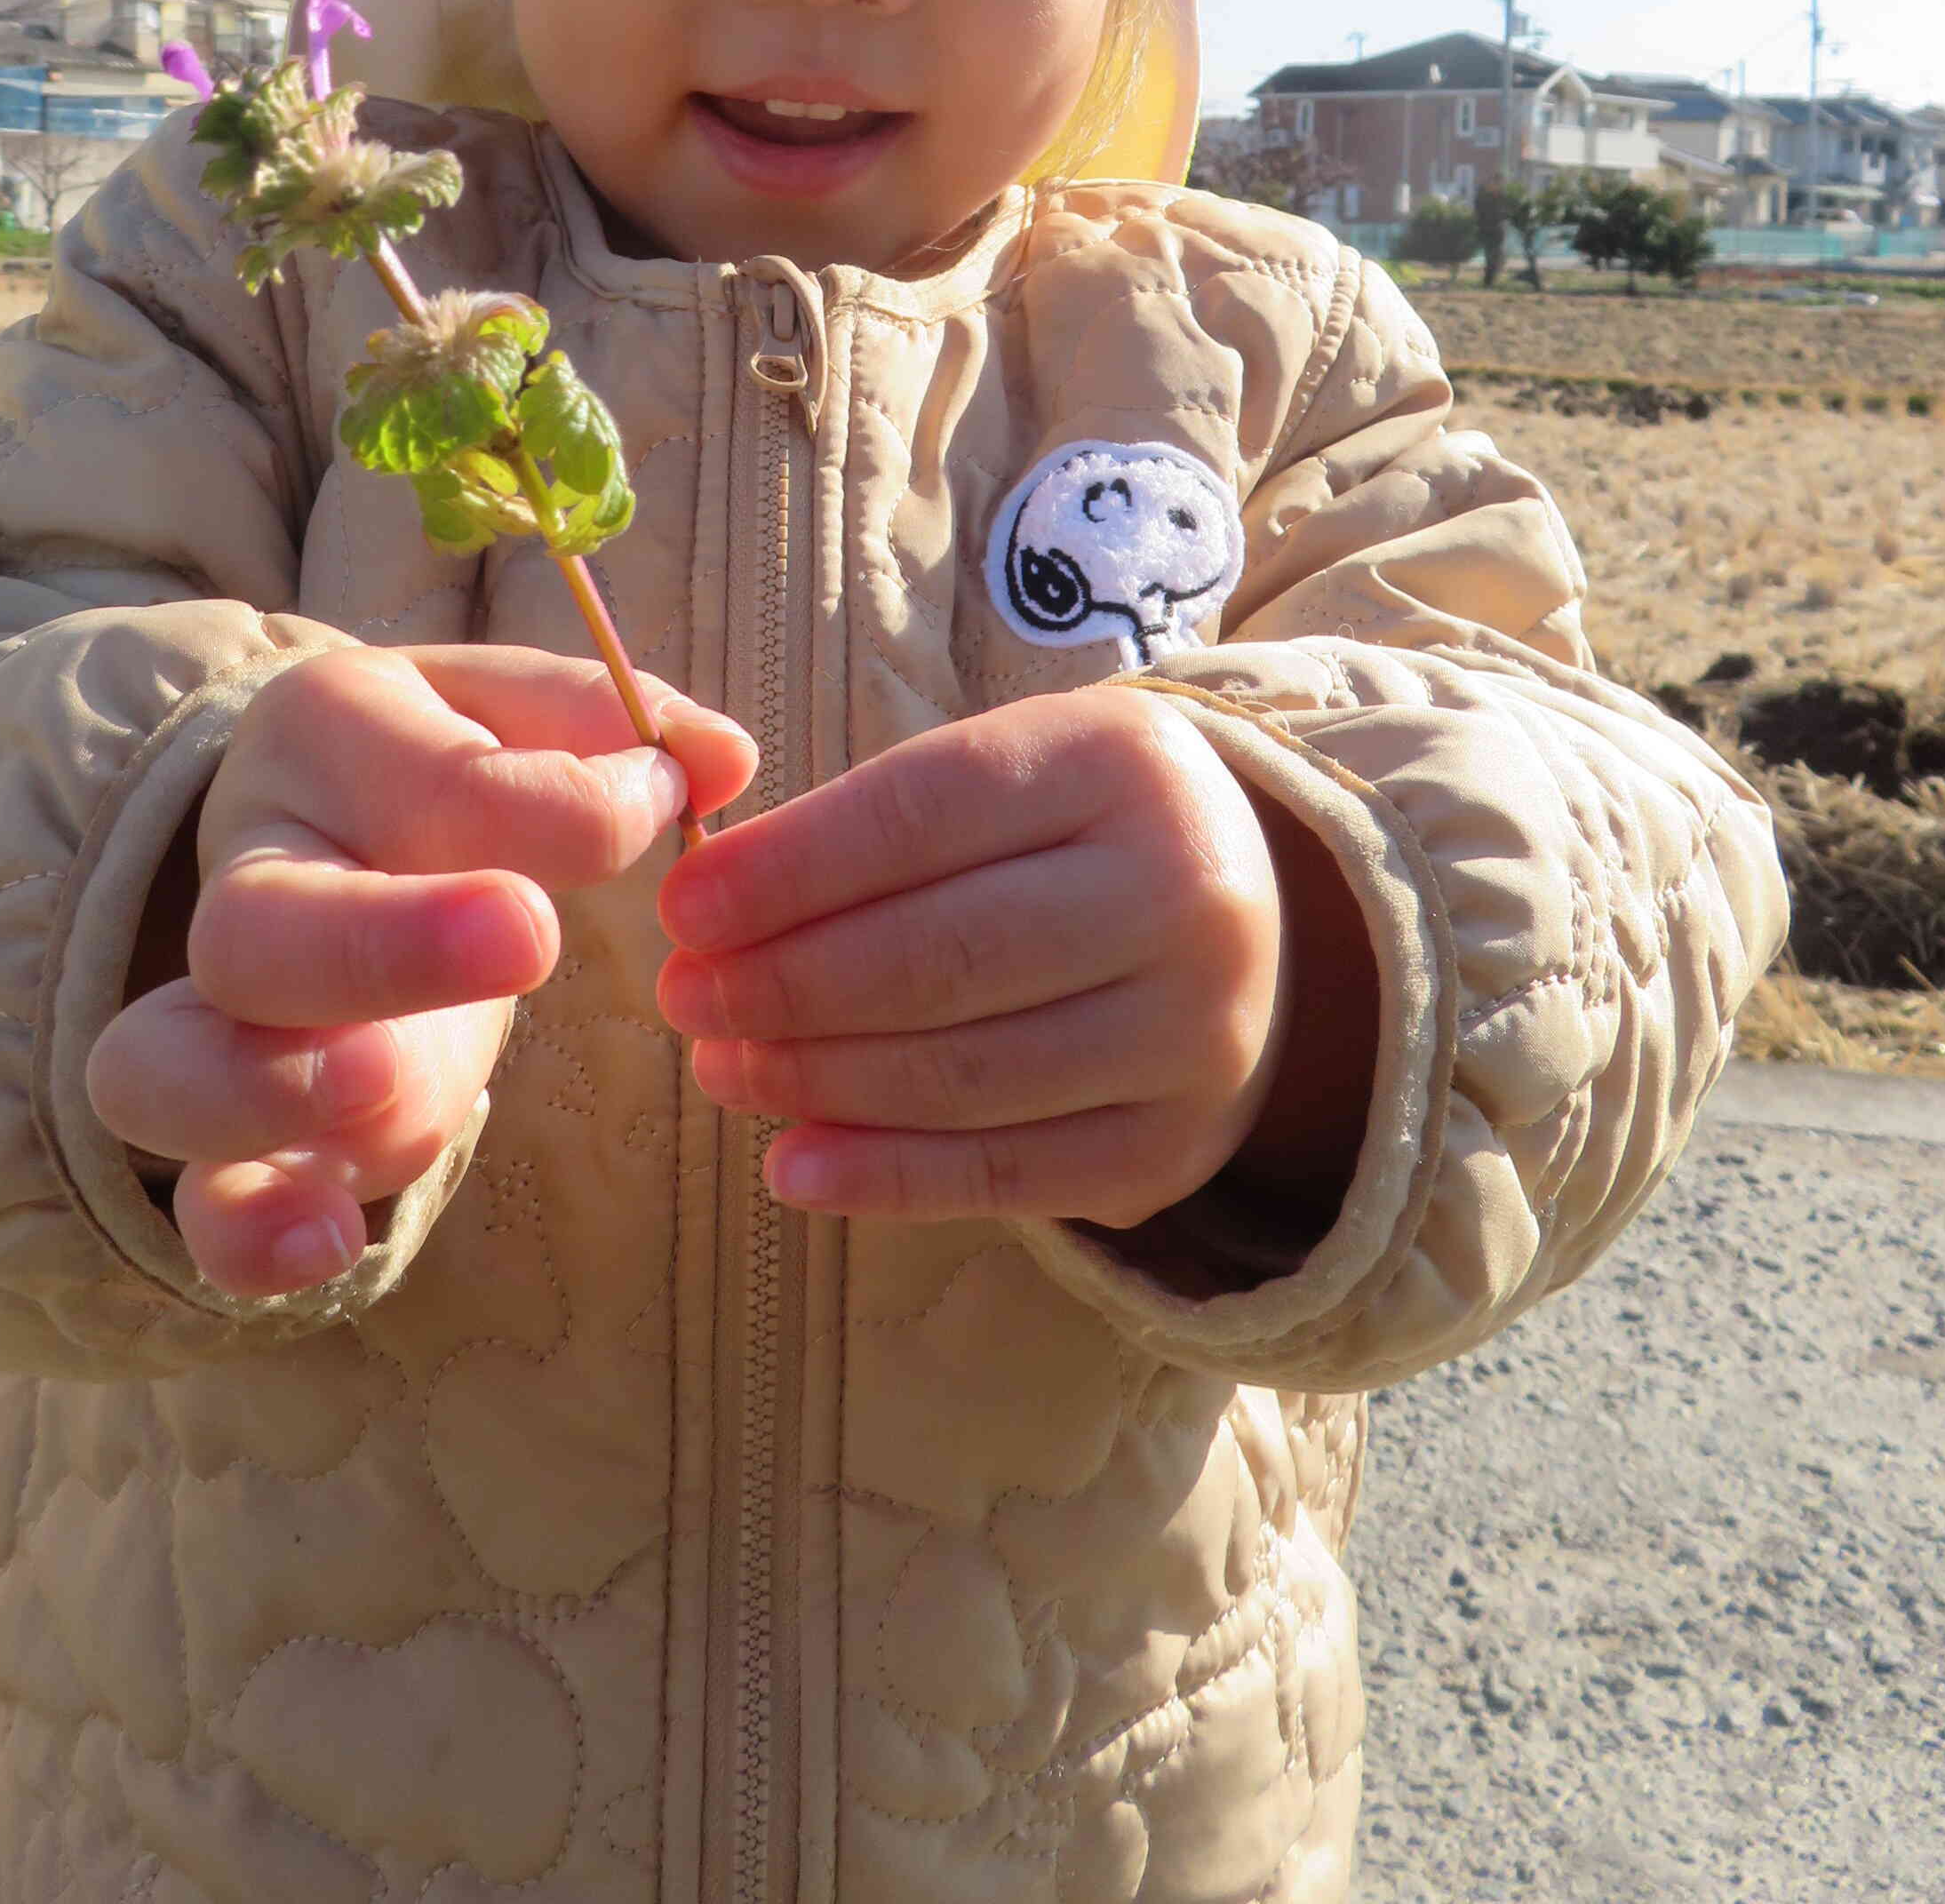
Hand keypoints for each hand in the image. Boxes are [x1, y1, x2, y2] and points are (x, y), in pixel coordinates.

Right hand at [86, 644, 754, 1296]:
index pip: (425, 770)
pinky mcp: (242, 1143)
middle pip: (258, 922)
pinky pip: (202, 1201)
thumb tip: (720, 758)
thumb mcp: (515, 710)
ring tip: (391, 1088)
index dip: (552, 799)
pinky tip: (326, 1240)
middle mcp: (249, 875)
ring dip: (273, 1091)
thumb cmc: (443, 766)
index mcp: (324, 739)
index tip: (657, 806)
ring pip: (164, 1065)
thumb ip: (612, 722)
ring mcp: (224, 1022)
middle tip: (530, 936)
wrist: (327, 835)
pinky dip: (247, 1233)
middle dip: (388, 942)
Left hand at [654, 687, 1288, 1229]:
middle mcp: (1180, 894)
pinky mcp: (1172, 1147)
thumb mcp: (1009, 770)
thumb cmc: (1078, 829)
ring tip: (720, 1065)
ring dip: (815, 1081)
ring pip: (964, 1074)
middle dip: (785, 984)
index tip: (683, 906)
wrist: (1262, 918)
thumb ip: (873, 821)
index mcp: (1121, 765)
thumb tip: (713, 903)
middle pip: (943, 954)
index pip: (926, 814)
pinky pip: (1005, 1173)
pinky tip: (793, 1162)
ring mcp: (1191, 1033)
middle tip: (685, 995)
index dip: (790, 868)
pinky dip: (884, 1178)